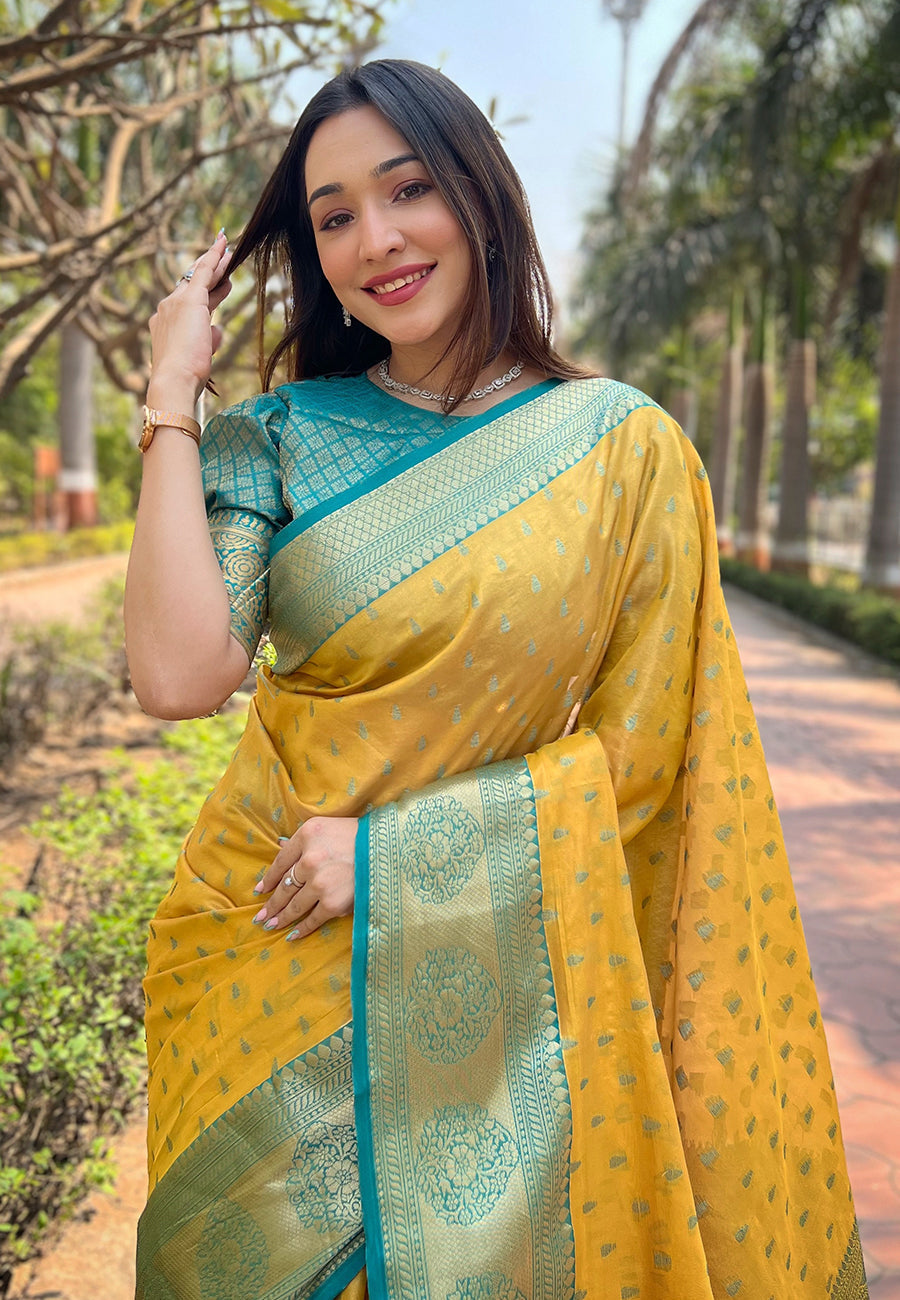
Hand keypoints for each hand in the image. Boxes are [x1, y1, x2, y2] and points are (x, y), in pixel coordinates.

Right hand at [147, 231, 232, 406]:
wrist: (175, 380)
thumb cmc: (187, 376)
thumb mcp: (201, 355)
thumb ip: (209, 339)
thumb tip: (217, 330)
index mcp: (165, 325)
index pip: (185, 303)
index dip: (200, 292)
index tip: (210, 285)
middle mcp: (166, 309)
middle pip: (191, 286)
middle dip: (207, 272)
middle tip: (221, 259)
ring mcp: (175, 303)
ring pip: (200, 278)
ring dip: (216, 265)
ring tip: (229, 253)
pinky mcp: (190, 300)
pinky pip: (205, 273)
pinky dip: (214, 258)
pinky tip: (223, 245)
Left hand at [252, 817, 358, 940]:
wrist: (390, 851)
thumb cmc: (362, 836)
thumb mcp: (329, 827)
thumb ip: (305, 839)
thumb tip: (280, 845)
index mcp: (307, 836)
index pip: (281, 860)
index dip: (269, 878)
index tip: (261, 890)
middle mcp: (309, 859)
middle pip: (284, 885)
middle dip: (271, 903)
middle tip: (260, 916)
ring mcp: (320, 883)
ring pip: (294, 904)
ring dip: (281, 917)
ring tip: (271, 925)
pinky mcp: (333, 903)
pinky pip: (312, 919)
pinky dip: (301, 929)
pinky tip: (292, 935)